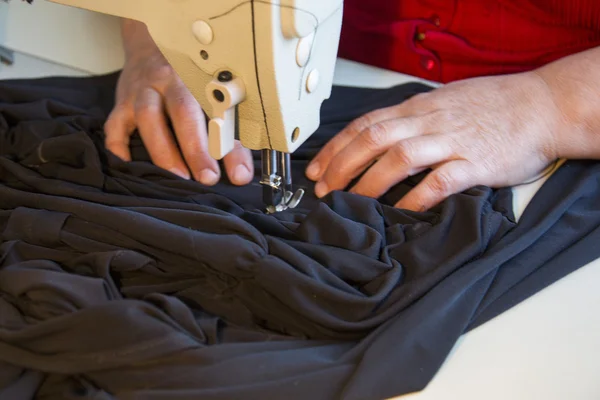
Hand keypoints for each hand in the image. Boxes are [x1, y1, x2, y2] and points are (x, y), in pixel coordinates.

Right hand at [105, 19, 252, 185]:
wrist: (152, 45)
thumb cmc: (190, 79)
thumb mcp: (215, 100)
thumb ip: (230, 137)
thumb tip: (241, 175)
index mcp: (201, 79)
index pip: (220, 115)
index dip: (230, 146)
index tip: (238, 174)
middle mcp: (171, 81)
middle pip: (184, 111)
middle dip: (196, 149)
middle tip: (207, 178)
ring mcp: (143, 89)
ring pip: (148, 115)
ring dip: (162, 149)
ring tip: (177, 177)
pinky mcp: (122, 101)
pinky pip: (114, 123)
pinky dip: (118, 145)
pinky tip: (129, 165)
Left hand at [306, 72, 561, 210]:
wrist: (541, 106)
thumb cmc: (491, 107)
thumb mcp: (442, 103)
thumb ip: (411, 120)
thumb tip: (378, 140)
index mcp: (417, 109)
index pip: (365, 124)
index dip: (335, 147)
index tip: (315, 169)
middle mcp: (427, 121)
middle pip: (373, 138)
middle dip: (342, 165)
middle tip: (323, 190)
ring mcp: (451, 140)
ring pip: (399, 157)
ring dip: (369, 182)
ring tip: (351, 203)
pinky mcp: (475, 162)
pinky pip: (439, 181)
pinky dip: (415, 198)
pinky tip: (399, 214)